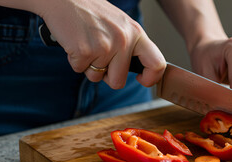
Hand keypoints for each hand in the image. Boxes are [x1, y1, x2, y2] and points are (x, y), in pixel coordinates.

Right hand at [37, 0, 164, 87]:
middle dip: (107, 76)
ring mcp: (104, 46)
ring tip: (86, 44)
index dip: (151, 78)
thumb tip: (140, 69)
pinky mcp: (84, 51)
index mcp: (136, 33)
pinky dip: (75, 60)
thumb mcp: (120, 24)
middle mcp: (123, 40)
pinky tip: (75, 42)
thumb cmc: (90, 11)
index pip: (156, 63)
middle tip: (98, 57)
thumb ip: (131, 45)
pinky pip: (80, 70)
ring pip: (97, 77)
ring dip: (89, 66)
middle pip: (118, 81)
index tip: (142, 80)